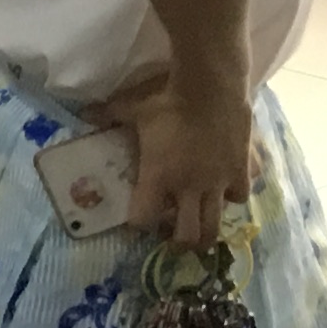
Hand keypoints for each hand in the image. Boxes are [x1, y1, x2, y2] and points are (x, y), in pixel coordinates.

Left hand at [122, 86, 253, 248]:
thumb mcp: (131, 108)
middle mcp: (189, 187)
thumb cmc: (166, 100)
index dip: (139, 224)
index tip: (139, 220)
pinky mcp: (243, 170)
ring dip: (208, 227)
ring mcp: (219, 181)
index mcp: (158, 177)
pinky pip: (241, 193)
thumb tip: (83, 113)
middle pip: (188, 235)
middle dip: (180, 242)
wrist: (211, 86)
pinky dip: (234, 193)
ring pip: (217, 223)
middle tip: (176, 237)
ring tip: (203, 226)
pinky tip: (228, 185)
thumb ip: (107, 116)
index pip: (144, 219)